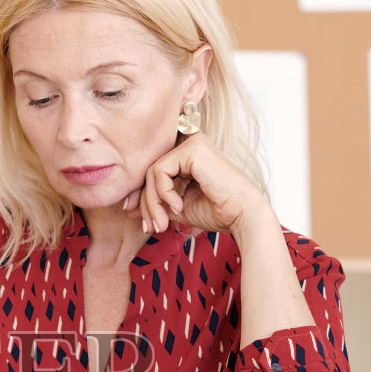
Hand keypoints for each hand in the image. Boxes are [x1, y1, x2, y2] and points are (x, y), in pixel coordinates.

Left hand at [121, 133, 276, 242]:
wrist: (242, 215)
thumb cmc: (218, 212)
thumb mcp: (177, 208)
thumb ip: (155, 204)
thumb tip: (128, 208)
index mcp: (189, 156)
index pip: (155, 171)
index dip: (142, 194)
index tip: (139, 218)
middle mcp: (190, 144)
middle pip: (151, 171)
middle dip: (146, 202)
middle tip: (149, 227)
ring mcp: (192, 144)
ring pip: (153, 172)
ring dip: (152, 202)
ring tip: (162, 223)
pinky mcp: (192, 149)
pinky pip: (161, 171)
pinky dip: (163, 193)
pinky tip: (178, 206)